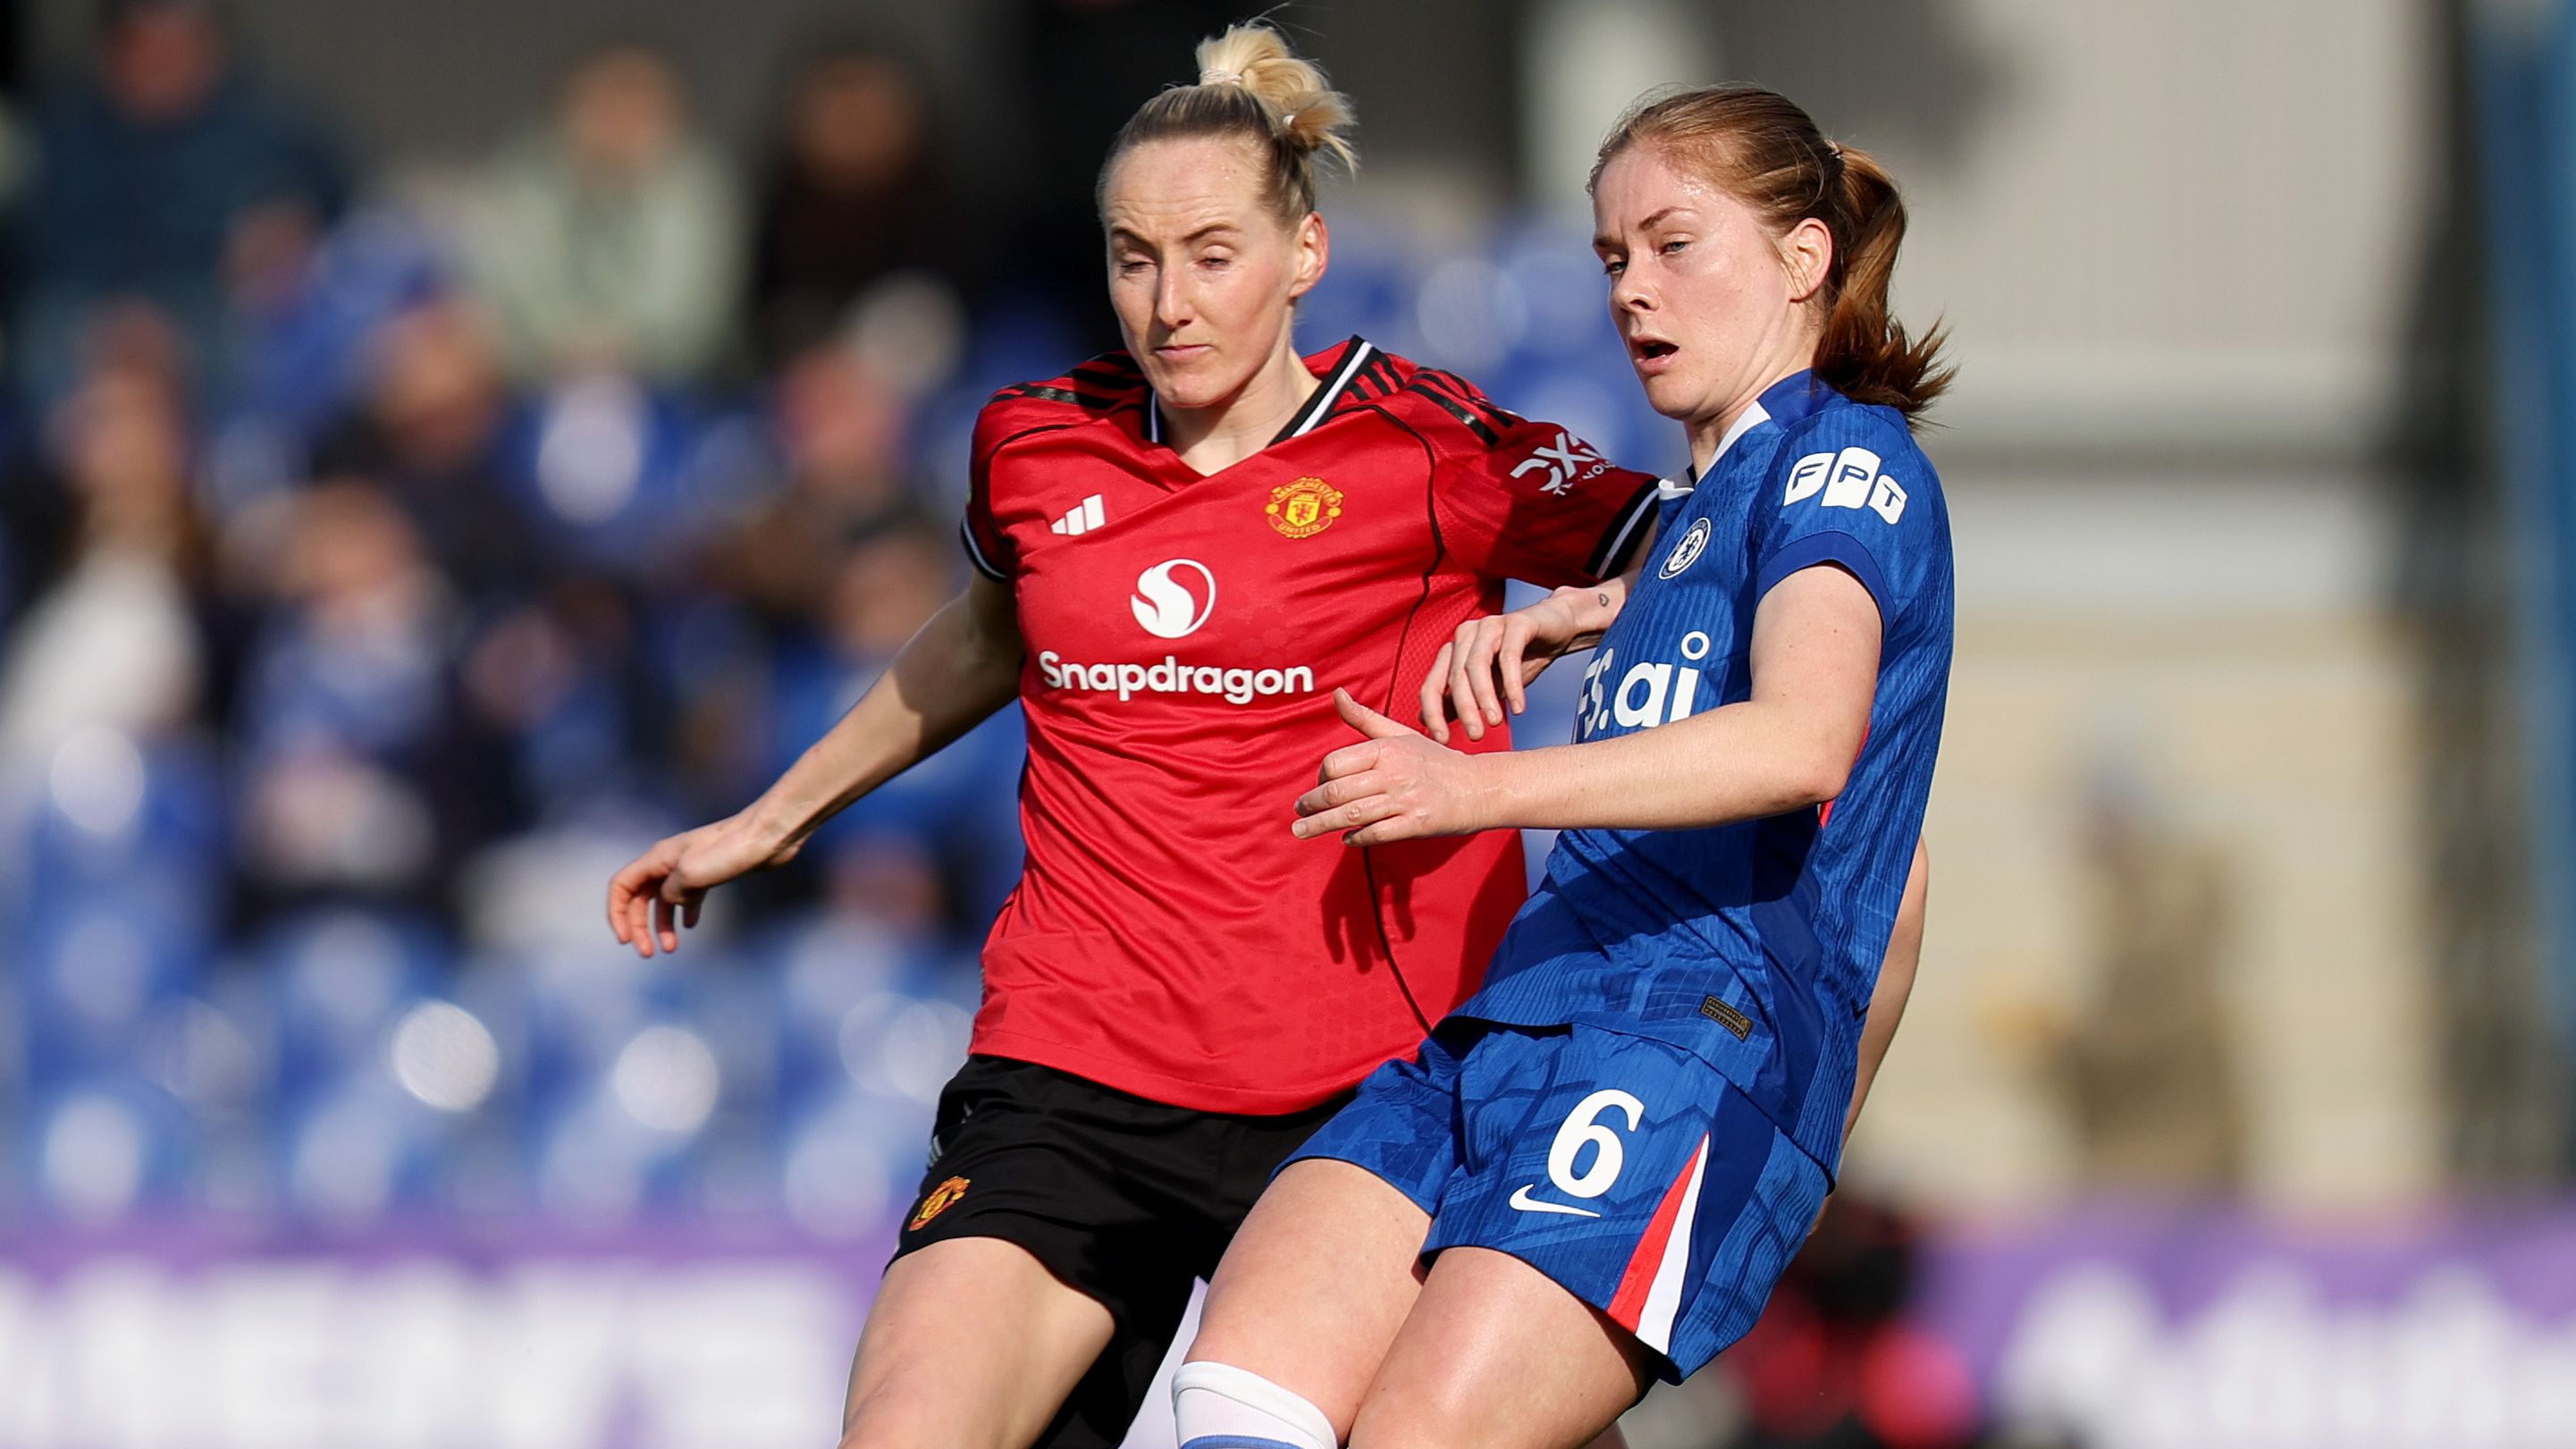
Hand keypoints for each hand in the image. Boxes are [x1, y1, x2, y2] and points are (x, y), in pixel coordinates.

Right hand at [605, 809, 799, 957]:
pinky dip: (684, 913)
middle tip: (648, 954)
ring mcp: (689, 867)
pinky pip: (688, 896)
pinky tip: (691, 926)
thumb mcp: (691, 874)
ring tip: (671, 949)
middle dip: (639, 927)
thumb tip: (670, 902)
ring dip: (662, 925)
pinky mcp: (710, 873)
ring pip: (664, 900)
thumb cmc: (731, 851)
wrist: (768, 836)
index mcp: (658, 858)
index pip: (621, 886)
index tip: (625, 941)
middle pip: (640, 897)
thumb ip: (671, 892)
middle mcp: (669, 862)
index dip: (617, 914)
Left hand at [1295, 689, 1497, 845]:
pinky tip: (1346, 838)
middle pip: (1337, 791)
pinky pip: (1376, 833)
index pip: (1335, 764)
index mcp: (1387, 749)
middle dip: (1310, 805)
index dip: (1319, 778)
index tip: (1318, 788)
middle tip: (1298, 813)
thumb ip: (1364, 718)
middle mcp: (1394, 773)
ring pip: (1351, 815)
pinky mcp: (1416, 824)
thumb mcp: (1400, 734)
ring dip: (1321, 825)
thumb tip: (1336, 694)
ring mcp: (1405, 799)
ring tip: (1302, 831)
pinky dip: (1356, 837)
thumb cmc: (1434, 761)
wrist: (1478, 788)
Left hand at [1421, 584, 1619, 743]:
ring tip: (1495, 722)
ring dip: (1484, 696)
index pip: (1432, 685)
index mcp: (1453, 651)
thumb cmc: (1520, 658)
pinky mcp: (1516, 622)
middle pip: (1455, 676)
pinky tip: (1518, 707)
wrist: (1558, 629)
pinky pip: (1509, 655)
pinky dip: (1512, 683)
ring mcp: (1489, 625)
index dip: (1433, 714)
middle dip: (1464, 709)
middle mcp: (1465, 635)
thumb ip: (1459, 701)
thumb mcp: (1489, 687)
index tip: (1443, 741)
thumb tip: (1427, 724)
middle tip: (1476, 736)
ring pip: (1477, 664)